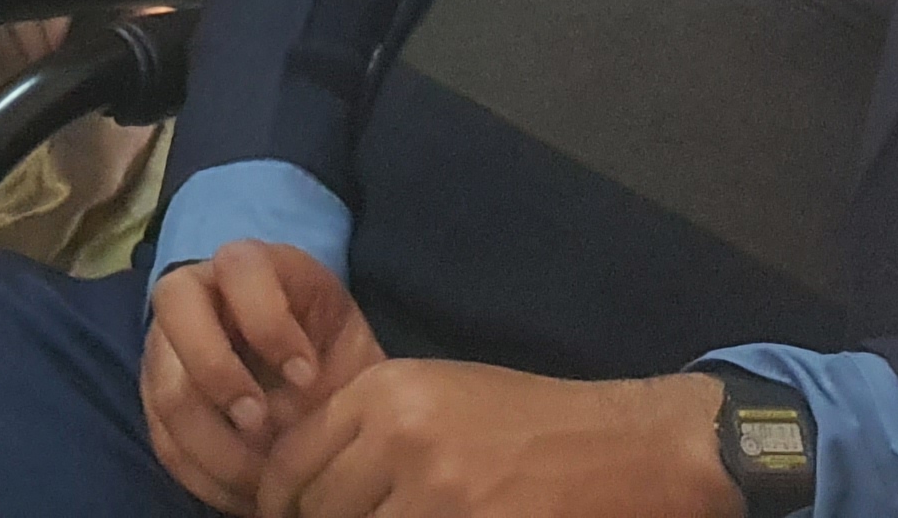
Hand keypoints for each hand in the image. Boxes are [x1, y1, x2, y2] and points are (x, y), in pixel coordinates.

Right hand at [142, 244, 379, 508]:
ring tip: (265, 478)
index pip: (238, 266)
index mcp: (251, 266)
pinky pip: (166, 441)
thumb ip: (325, 353)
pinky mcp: (157, 399)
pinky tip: (247, 492)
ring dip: (216, 443)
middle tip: (264, 426)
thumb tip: (297, 401)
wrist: (312, 392)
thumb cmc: (330, 354)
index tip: (307, 377)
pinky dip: (207, 476)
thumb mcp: (343, 340)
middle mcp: (195, 292)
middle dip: (218, 375)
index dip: (267, 320)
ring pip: (167, 387)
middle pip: (175, 310)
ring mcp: (167, 345)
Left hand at [260, 362, 731, 517]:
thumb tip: (302, 476)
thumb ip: (367, 425)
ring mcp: (437, 490)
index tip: (283, 515)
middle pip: (318, 508)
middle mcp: (400, 435)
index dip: (279, 499)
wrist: (618, 444)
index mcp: (384, 392)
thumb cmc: (525, 418)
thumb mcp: (435, 392)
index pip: (291, 461)